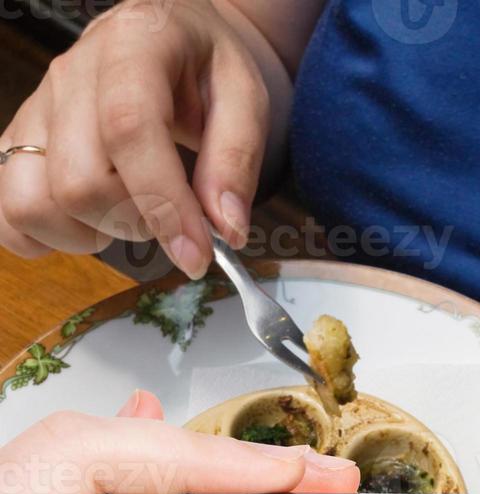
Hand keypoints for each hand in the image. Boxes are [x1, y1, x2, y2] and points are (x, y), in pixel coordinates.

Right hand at [0, 0, 291, 274]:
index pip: (129, 130)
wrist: (170, 43)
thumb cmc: (204, 71)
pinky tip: (89, 222)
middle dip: (135, 223)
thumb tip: (226, 229)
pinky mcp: (19, 143)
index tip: (195, 255)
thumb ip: (236, 162)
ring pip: (34, 204)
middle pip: (80, 182)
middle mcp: (71, 74)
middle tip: (170, 215)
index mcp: (132, 45)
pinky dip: (47, 236)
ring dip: (89, 233)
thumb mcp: (245, 98)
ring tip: (128, 211)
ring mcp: (37, 109)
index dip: (162, 205)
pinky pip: (8, 214)